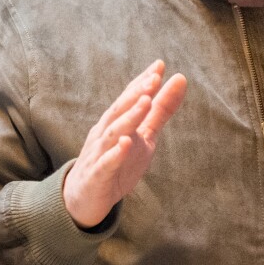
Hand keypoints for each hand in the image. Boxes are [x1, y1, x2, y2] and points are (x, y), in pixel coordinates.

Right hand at [62, 59, 187, 227]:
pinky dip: (116, 153)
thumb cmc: (117, 163)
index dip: (142, 81)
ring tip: (145, 101)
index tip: (159, 65)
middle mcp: (105, 132)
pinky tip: (126, 143)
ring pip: (113, 132)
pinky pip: (106, 163)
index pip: (128, 97)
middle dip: (137, 93)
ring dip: (129, 116)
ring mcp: (98, 153)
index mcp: (116, 122)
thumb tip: (179, 80)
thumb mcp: (143, 137)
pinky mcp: (97, 176)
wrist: (84, 199)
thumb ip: (160, 111)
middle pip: (120, 109)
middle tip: (154, 78)